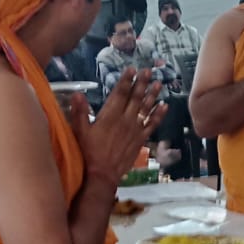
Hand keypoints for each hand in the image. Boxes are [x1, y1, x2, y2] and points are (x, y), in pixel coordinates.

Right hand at [72, 68, 164, 183]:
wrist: (102, 174)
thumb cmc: (88, 152)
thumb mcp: (80, 131)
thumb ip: (80, 112)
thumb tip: (78, 94)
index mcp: (110, 115)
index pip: (120, 93)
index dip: (126, 80)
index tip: (132, 69)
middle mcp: (125, 119)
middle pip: (135, 98)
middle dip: (142, 83)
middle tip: (149, 70)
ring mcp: (134, 129)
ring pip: (146, 108)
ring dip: (152, 95)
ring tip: (159, 83)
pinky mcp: (140, 139)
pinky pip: (152, 124)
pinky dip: (159, 114)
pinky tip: (165, 105)